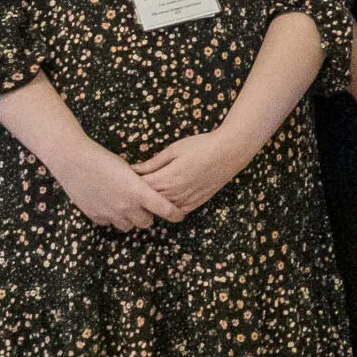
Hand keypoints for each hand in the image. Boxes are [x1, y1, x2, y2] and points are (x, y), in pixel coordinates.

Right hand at [49, 139, 179, 231]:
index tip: (179, 215)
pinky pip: (109, 223)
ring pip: (128, 226)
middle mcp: (126, 206)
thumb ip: (141, 184)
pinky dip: (112, 217)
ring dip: (130, 218)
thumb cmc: (103, 159)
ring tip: (126, 205)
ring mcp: (110, 213)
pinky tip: (108, 204)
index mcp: (139, 192)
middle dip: (148, 215)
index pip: (165, 210)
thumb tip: (152, 190)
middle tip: (145, 206)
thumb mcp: (129, 169)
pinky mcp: (95, 216)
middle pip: (146, 222)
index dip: (175, 214)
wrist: (74, 161)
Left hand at [132, 128, 255, 215]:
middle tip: (133, 187)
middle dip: (140, 194)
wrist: (231, 151)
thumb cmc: (202, 145)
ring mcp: (186, 200)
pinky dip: (169, 206)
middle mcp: (175, 193)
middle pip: (148, 200)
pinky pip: (177, 210)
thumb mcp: (174, 149)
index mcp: (166, 178)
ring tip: (150, 192)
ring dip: (154, 202)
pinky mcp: (197, 202)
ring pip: (162, 208)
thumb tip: (133, 169)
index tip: (125, 177)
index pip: (139, 187)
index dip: (130, 183)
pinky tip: (168, 197)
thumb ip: (152, 163)